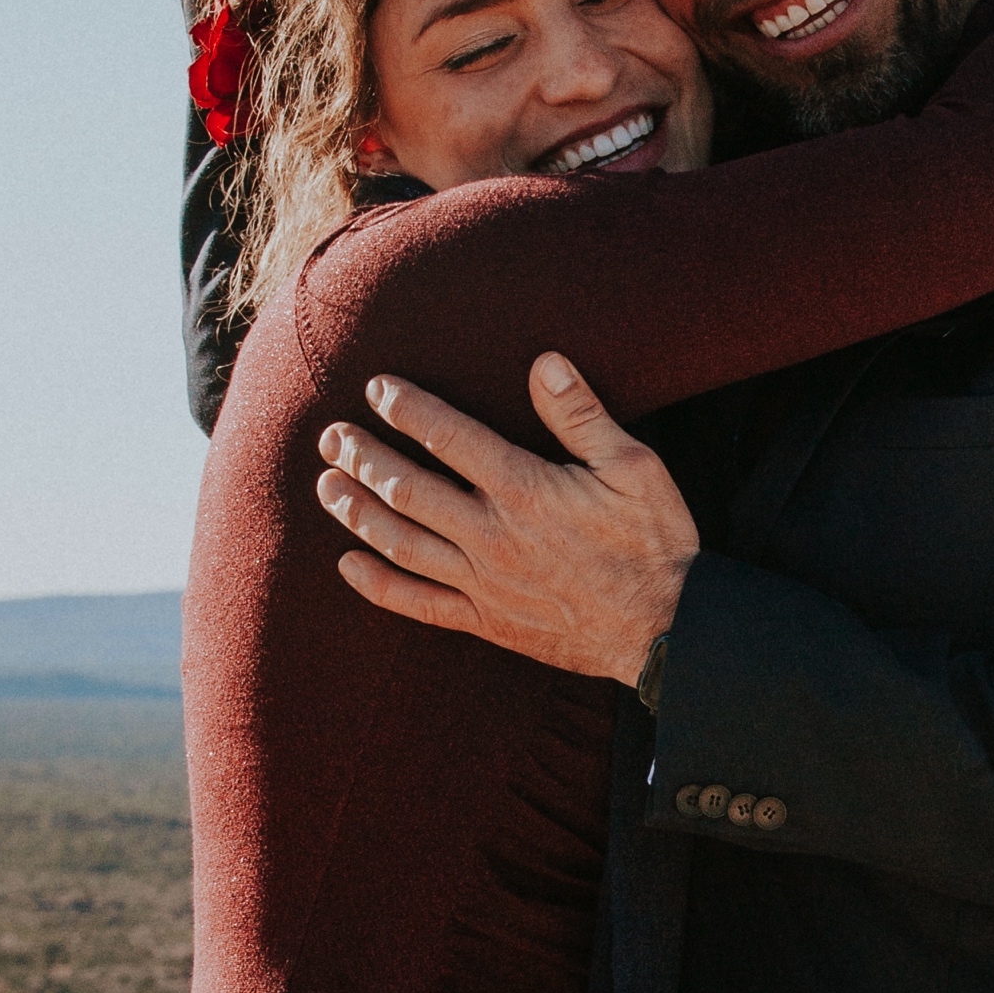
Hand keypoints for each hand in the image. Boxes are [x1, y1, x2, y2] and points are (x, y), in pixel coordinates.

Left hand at [315, 361, 698, 685]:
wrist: (667, 630)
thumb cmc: (655, 541)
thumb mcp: (634, 466)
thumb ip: (582, 415)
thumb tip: (543, 362)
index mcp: (525, 489)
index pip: (448, 437)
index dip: (406, 408)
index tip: (376, 388)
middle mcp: (493, 535)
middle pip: (408, 488)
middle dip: (363, 457)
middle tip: (332, 435)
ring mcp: (485, 583)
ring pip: (401, 543)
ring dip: (358, 512)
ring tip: (327, 485)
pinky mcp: (487, 622)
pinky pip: (419, 604)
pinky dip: (378, 586)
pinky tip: (348, 565)